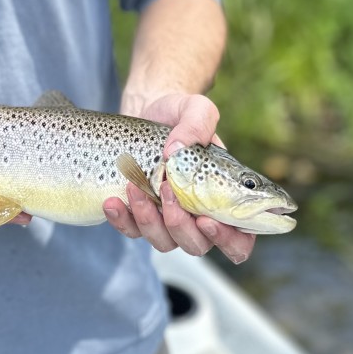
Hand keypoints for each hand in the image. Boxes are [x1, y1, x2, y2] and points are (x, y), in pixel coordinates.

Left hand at [103, 93, 255, 264]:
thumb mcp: (195, 108)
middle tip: (167, 190)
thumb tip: (175, 152)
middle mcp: (198, 214)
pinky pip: (132, 231)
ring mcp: (167, 218)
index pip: (239, 239)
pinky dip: (122, 221)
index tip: (207, 220)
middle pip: (197, 245)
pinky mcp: (140, 214)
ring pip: (163, 242)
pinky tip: (113, 202)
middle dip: (180, 225)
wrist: (147, 110)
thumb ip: (198, 124)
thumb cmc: (179, 113)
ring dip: (148, 220)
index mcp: (223, 196)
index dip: (228, 240)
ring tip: (135, 186)